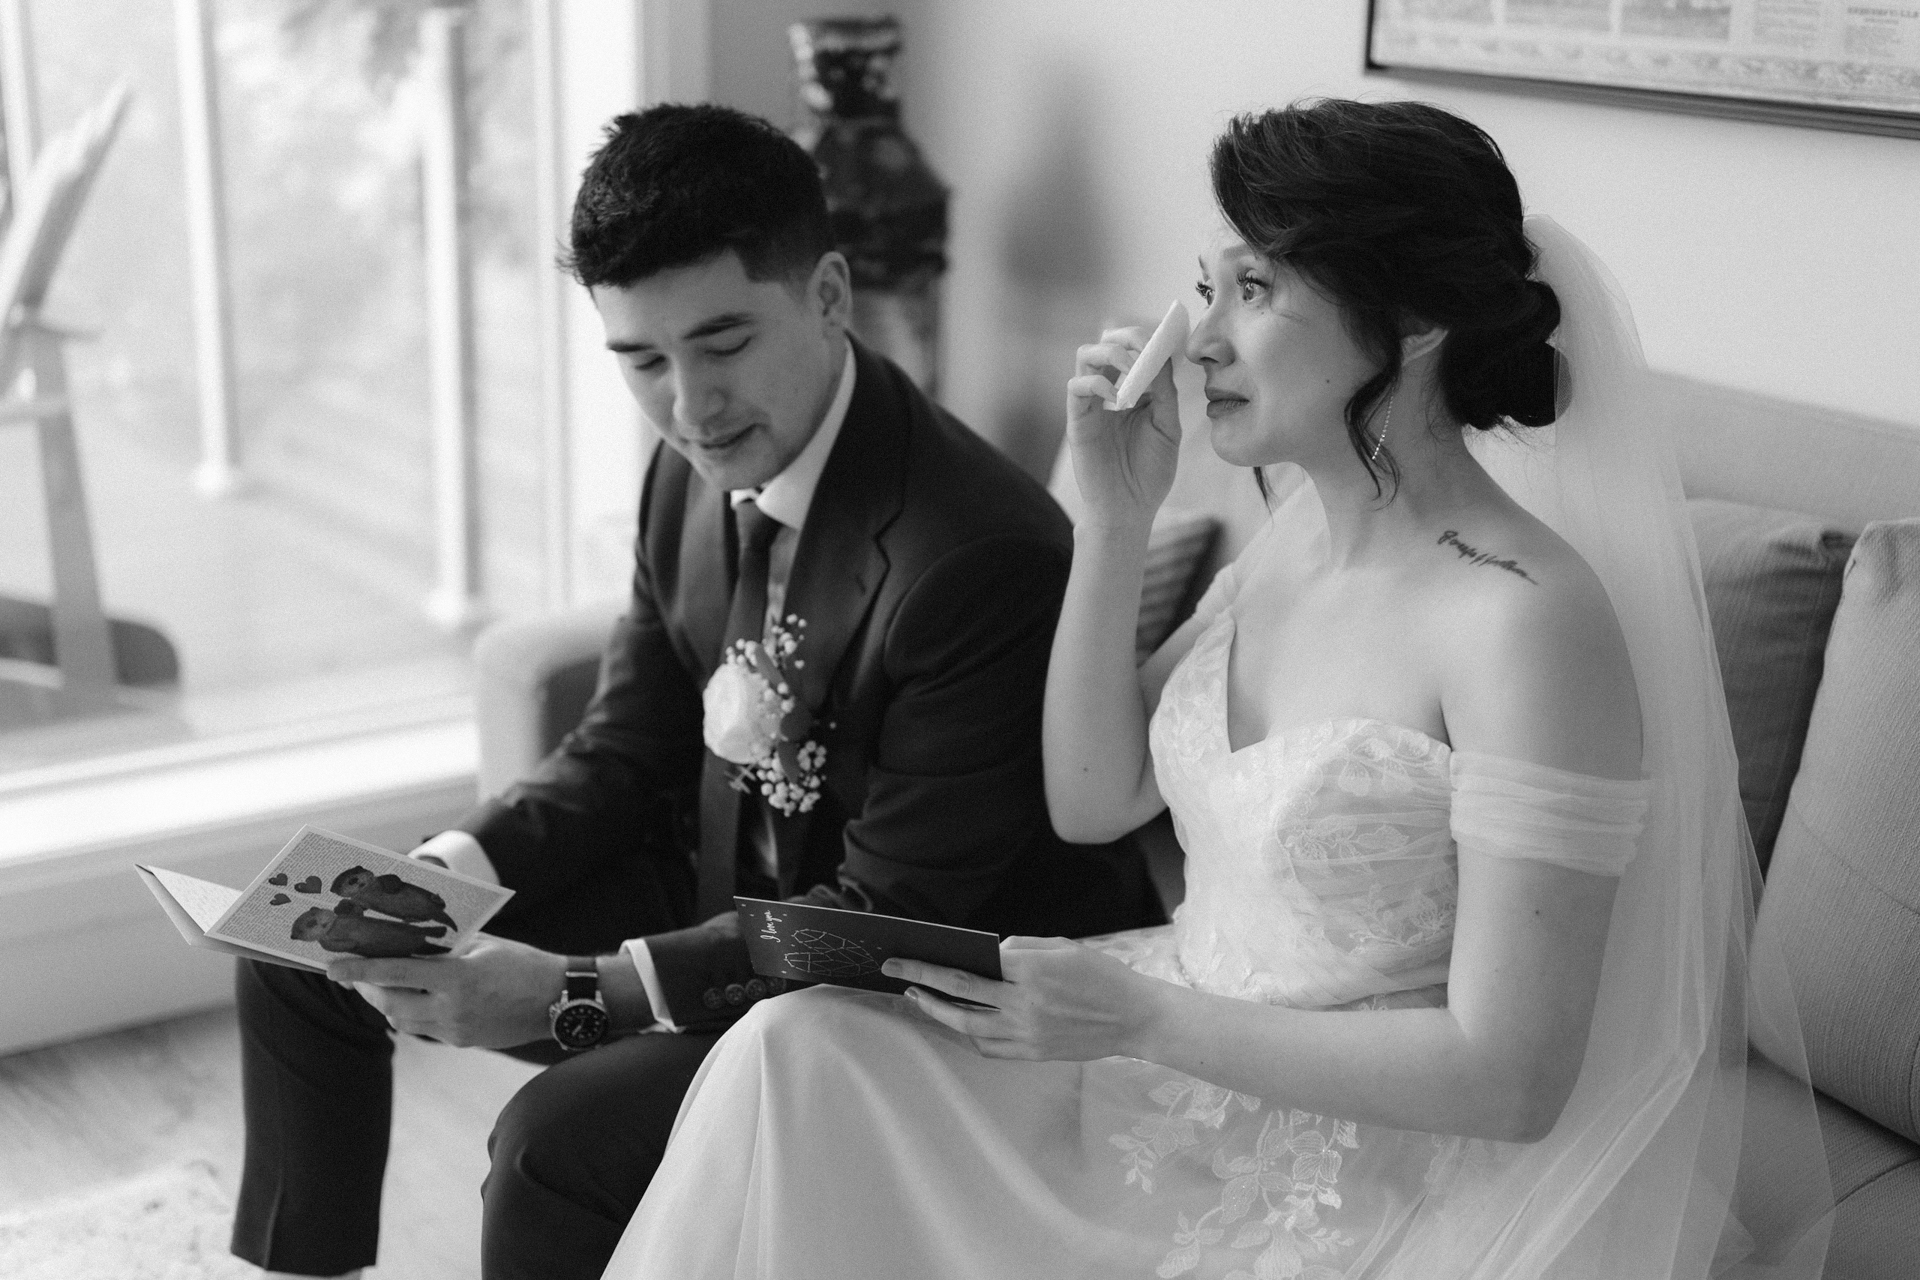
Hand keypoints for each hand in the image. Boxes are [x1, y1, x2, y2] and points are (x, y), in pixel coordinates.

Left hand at [329, 935, 565, 1048]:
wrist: (559, 999)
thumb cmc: (523, 963)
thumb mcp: (483, 944)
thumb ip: (445, 946)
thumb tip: (408, 941)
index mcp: (458, 977)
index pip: (395, 973)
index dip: (360, 972)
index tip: (332, 969)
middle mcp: (453, 1008)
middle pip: (390, 1005)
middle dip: (368, 991)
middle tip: (354, 977)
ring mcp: (457, 1030)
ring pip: (403, 1022)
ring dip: (387, 1005)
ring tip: (381, 987)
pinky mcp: (463, 1042)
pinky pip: (425, 1029)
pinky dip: (413, 1013)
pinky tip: (417, 998)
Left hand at [881, 936, 1164, 1061]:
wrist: (1136, 1018)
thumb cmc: (1101, 976)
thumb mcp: (1063, 947)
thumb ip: (1021, 949)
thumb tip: (986, 956)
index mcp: (1031, 972)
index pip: (970, 967)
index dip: (933, 963)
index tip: (906, 958)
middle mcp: (1025, 1005)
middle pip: (960, 996)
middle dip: (922, 983)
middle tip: (895, 974)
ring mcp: (1028, 1034)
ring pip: (968, 1027)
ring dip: (939, 1012)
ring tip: (920, 998)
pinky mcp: (1034, 1054)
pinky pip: (989, 1047)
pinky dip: (969, 1034)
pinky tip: (959, 1021)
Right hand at [1064, 327, 1182, 529]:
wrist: (1129, 510)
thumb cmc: (1149, 473)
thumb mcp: (1167, 428)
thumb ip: (1164, 393)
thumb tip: (1160, 358)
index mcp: (1134, 391)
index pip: (1134, 349)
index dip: (1148, 339)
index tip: (1165, 342)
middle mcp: (1110, 391)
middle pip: (1106, 342)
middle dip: (1127, 337)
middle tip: (1146, 349)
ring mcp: (1091, 403)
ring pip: (1086, 355)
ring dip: (1110, 352)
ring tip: (1131, 369)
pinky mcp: (1077, 419)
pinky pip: (1076, 385)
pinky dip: (1096, 381)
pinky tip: (1117, 399)